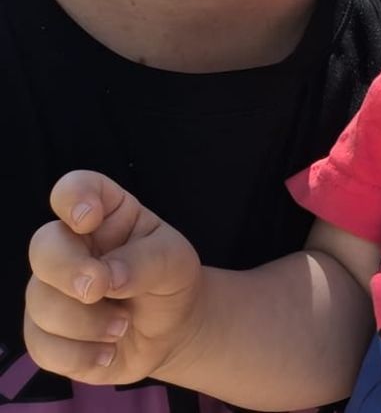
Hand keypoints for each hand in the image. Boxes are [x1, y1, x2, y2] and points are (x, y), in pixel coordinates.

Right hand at [25, 171, 203, 386]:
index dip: (72, 197)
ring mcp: (53, 291)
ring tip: (123, 325)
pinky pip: (42, 346)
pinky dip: (79, 355)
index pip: (73, 189)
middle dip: (68, 270)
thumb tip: (108, 278)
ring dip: (87, 322)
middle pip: (42, 246)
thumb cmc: (170, 281)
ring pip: (40, 302)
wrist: (173, 330)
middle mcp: (71, 248)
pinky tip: (108, 351)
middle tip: (99, 289)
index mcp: (104, 216)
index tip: (88, 219)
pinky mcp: (47, 334)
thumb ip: (146, 261)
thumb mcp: (174, 261)